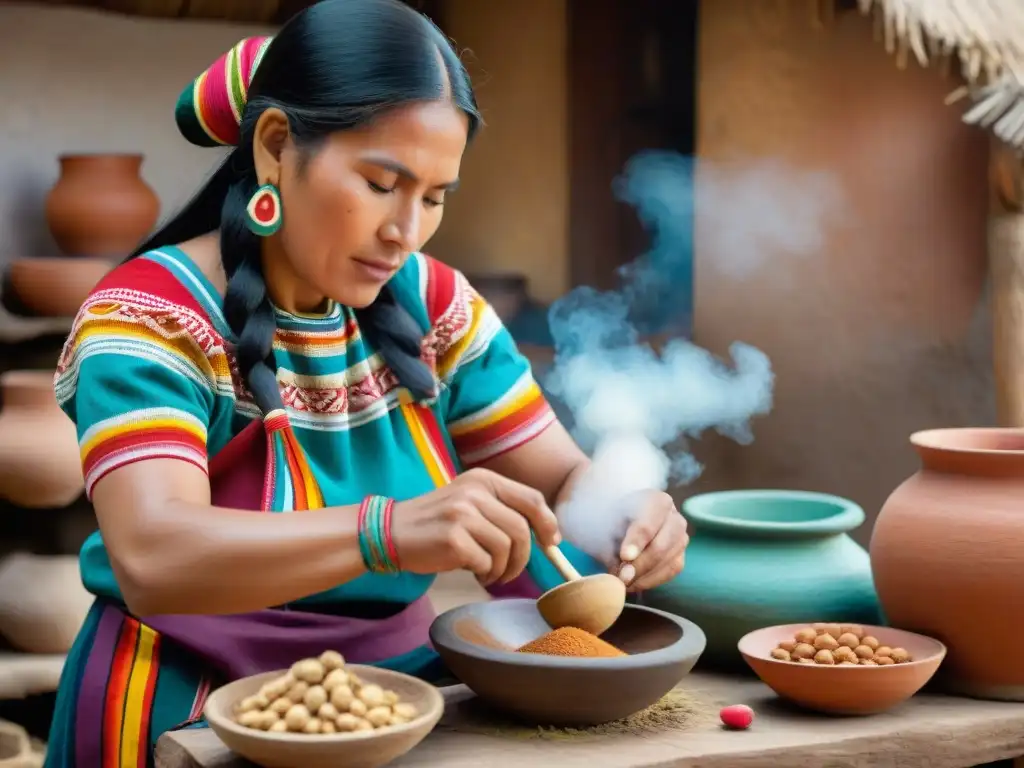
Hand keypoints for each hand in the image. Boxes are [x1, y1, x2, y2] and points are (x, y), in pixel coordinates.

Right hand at [391, 468, 559, 586]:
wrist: (390, 532)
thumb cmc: (436, 523)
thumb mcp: (469, 503)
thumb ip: (502, 510)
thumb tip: (547, 535)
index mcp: (484, 480)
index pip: (531, 499)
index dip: (547, 523)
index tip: (551, 543)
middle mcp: (475, 492)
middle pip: (522, 530)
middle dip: (522, 558)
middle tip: (509, 572)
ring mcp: (463, 514)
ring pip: (506, 549)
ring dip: (501, 570)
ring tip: (487, 573)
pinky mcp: (453, 538)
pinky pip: (486, 563)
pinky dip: (483, 574)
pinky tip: (470, 572)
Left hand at [614, 490, 687, 591]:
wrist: (620, 521)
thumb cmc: (611, 519)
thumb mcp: (604, 526)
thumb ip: (609, 546)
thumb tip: (619, 572)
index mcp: (656, 501)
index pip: (647, 524)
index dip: (636, 542)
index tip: (624, 556)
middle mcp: (674, 518)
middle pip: (661, 546)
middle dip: (640, 565)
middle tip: (621, 577)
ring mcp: (681, 538)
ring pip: (669, 562)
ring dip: (644, 576)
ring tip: (623, 581)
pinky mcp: (680, 556)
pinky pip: (670, 572)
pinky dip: (651, 580)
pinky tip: (633, 583)